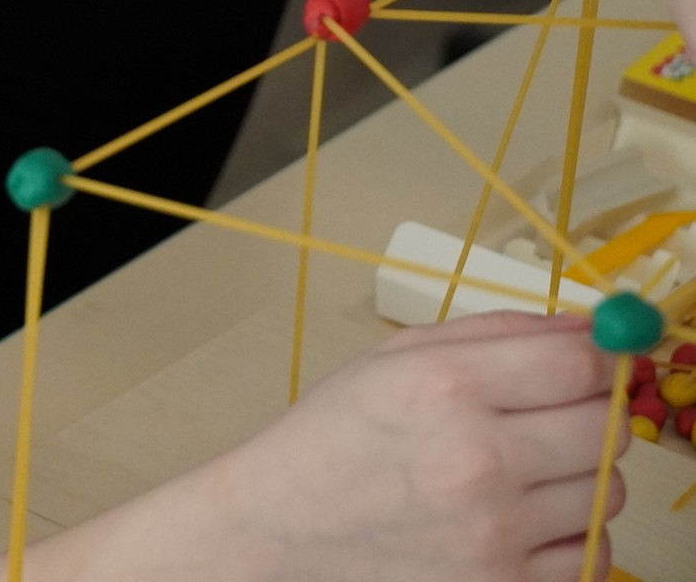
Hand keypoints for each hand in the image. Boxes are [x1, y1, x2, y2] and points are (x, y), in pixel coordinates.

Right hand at [204, 312, 625, 581]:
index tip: (598, 361)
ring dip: (578, 479)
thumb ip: (495, 333)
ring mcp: (493, 533)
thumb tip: (591, 331)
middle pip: (609, 429)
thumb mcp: (392, 360)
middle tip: (550, 419)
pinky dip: (568, 538)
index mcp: (443, 386)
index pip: (580, 365)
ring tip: (515, 476)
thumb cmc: (334, 440)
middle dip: (591, 416)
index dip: (602, 358)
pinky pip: (591, 557)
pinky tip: (517, 523)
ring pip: (607, 493)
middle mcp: (475, 459)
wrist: (278, 532)